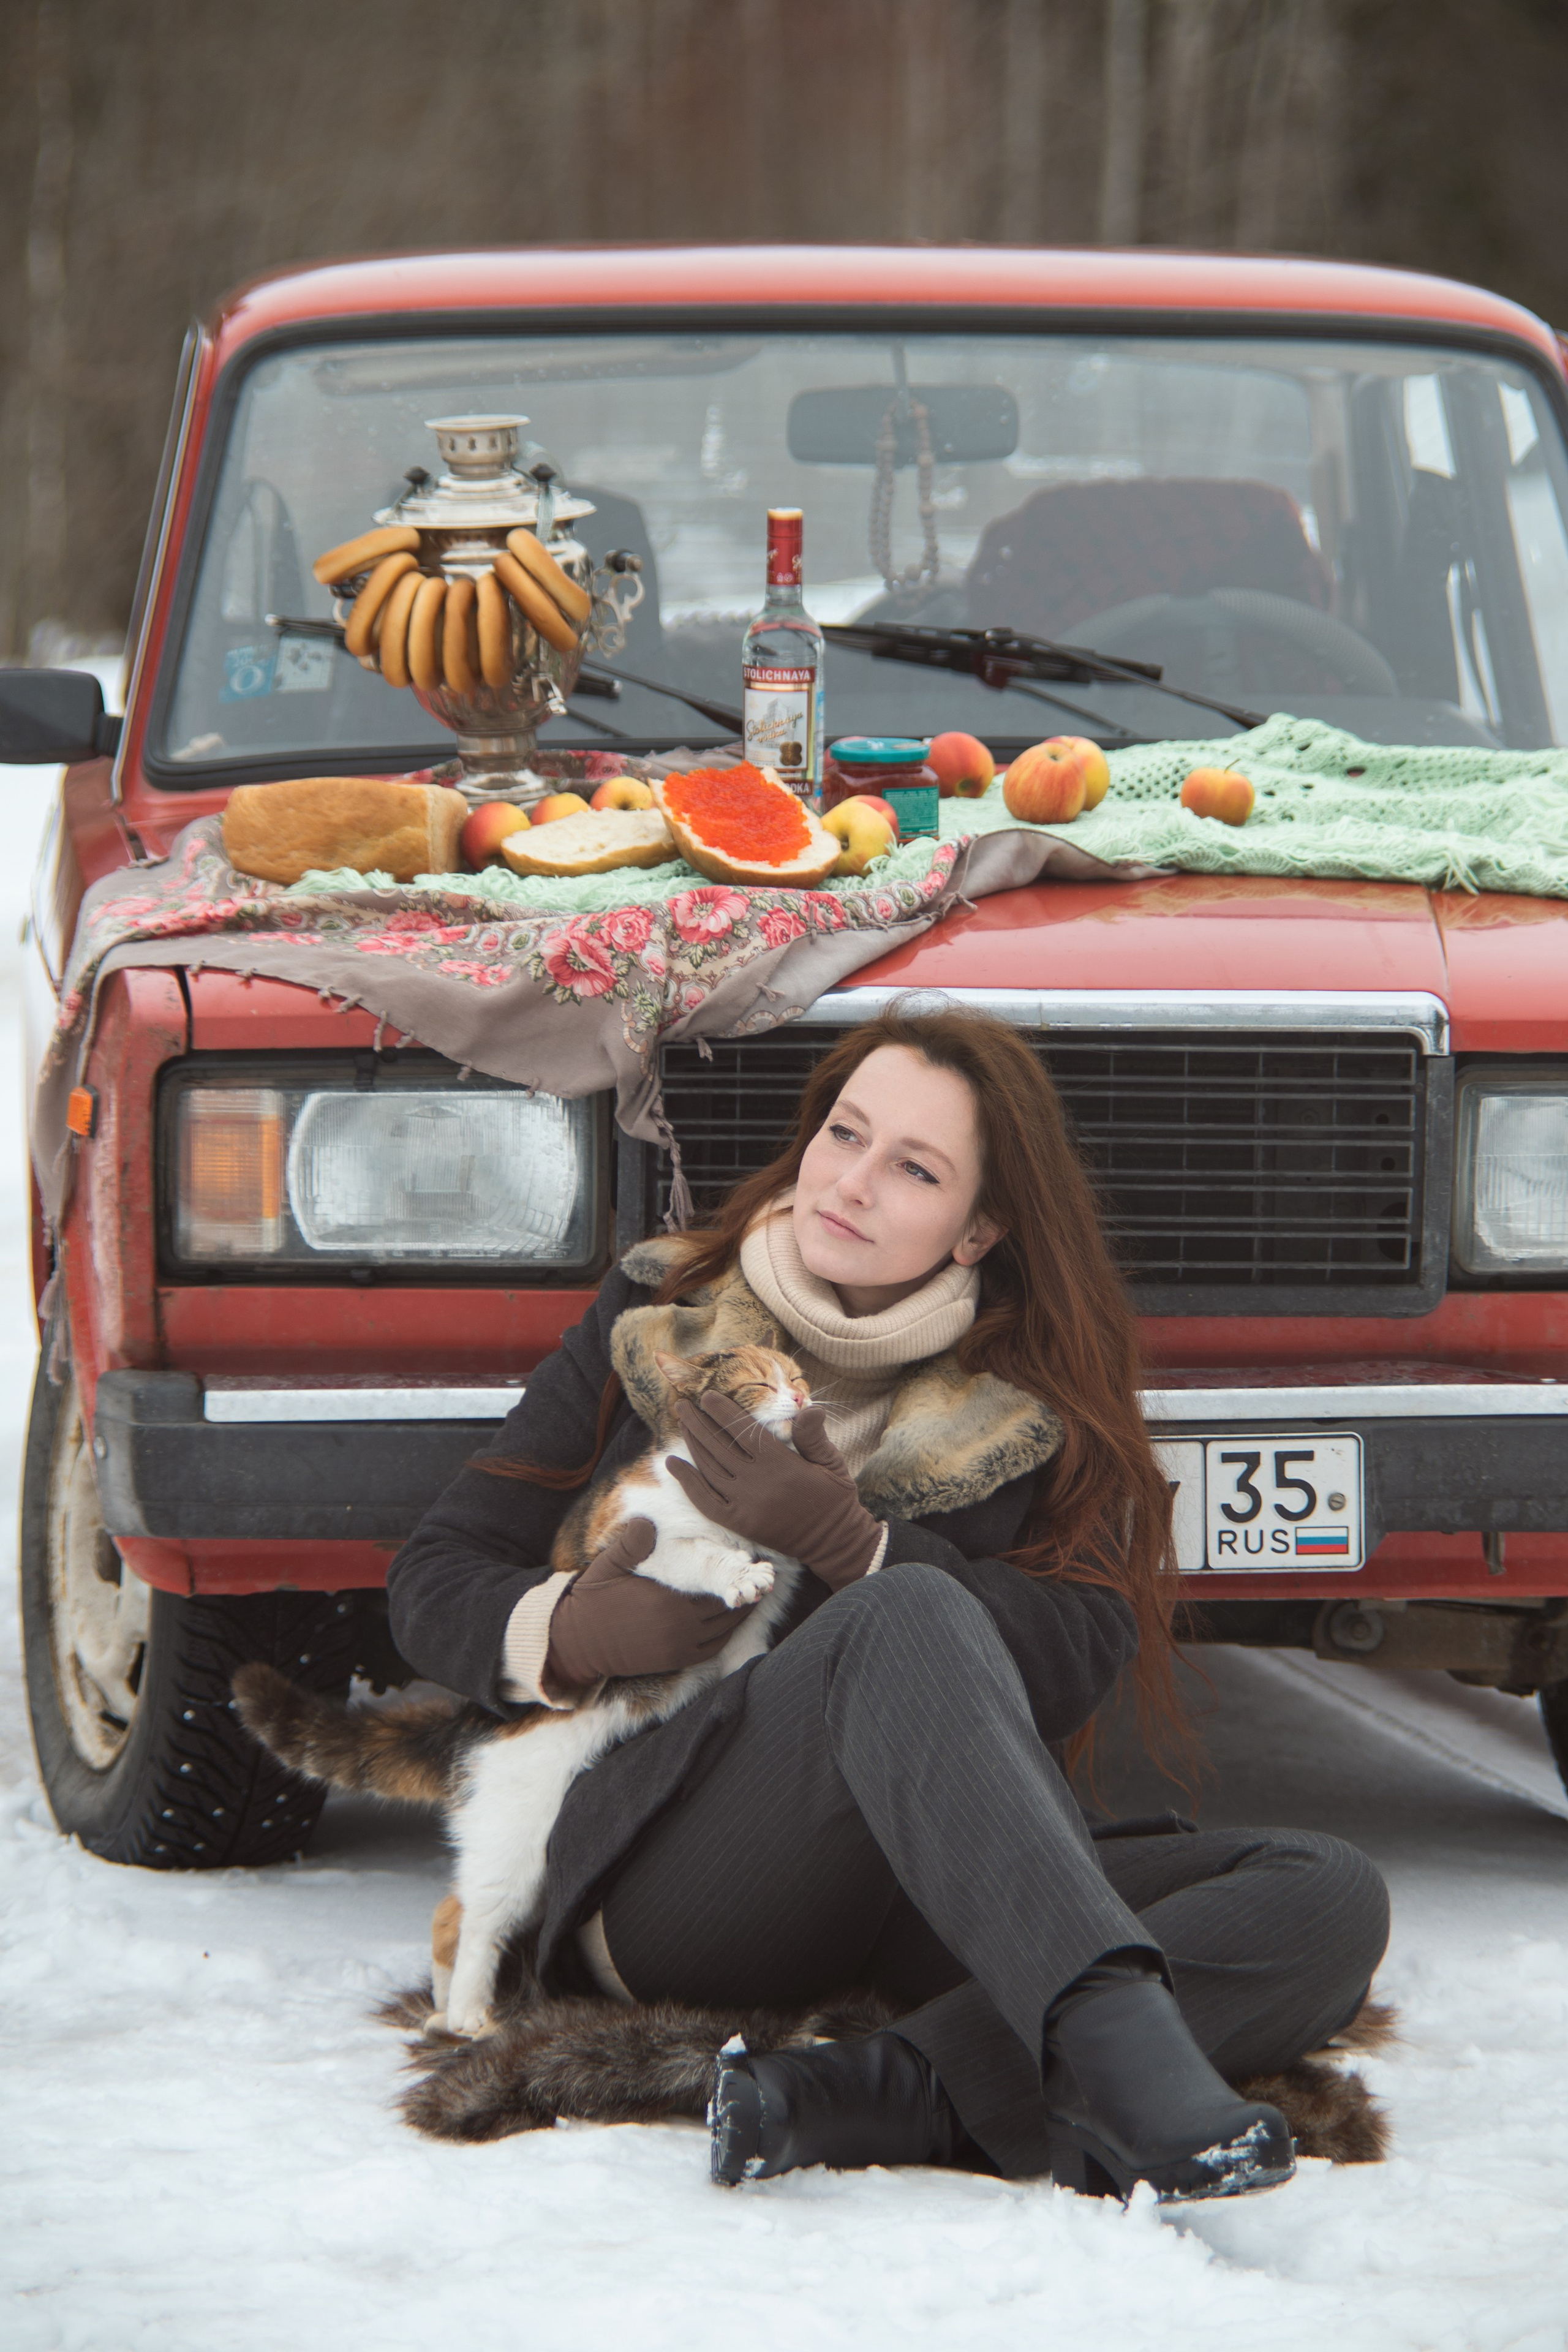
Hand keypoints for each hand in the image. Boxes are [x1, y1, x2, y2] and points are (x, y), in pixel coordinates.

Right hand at [544, 1518, 751, 1689]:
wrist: (578, 1643)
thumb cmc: (594, 1599)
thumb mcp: (608, 1565)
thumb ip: (631, 1544)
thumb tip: (648, 1521)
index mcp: (666, 1599)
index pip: (713, 1583)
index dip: (732, 1571)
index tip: (746, 1558)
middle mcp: (678, 1625)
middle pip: (725, 1606)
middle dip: (740, 1591)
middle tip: (756, 1576)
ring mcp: (679, 1645)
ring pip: (725, 1628)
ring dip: (739, 1612)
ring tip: (749, 1593)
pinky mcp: (675, 1659)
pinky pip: (713, 1647)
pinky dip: (727, 1633)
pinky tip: (731, 1619)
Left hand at [667, 1398, 881, 1591]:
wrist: (832, 1541)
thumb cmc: (833, 1497)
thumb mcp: (832, 1462)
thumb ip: (814, 1435)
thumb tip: (810, 1407)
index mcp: (780, 1464)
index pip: (743, 1431)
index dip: (723, 1412)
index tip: (707, 1397)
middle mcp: (758, 1483)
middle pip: (719, 1446)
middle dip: (698, 1423)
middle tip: (683, 1405)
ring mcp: (745, 1505)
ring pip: (709, 1469)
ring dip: (692, 1444)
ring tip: (683, 1425)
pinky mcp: (738, 1523)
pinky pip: (705, 1500)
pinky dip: (687, 1481)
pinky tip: (674, 1464)